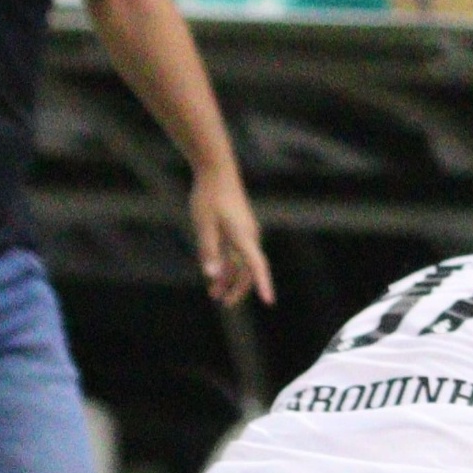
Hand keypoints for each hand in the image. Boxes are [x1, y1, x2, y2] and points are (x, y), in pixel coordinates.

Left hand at [190, 169, 274, 307]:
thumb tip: (213, 276)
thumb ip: (208, 251)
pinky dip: (227, 265)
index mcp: (243, 236)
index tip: (269, 301)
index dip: (263, 284)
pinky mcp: (238, 227)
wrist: (216, 169)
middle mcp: (249, 236)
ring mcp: (245, 231)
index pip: (257, 266)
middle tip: (224, 303)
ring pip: (240, 262)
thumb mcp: (204, 225)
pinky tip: (215, 274)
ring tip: (214, 294)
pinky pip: (236, 252)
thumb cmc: (209, 196)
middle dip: (237, 288)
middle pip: (248, 269)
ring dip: (229, 278)